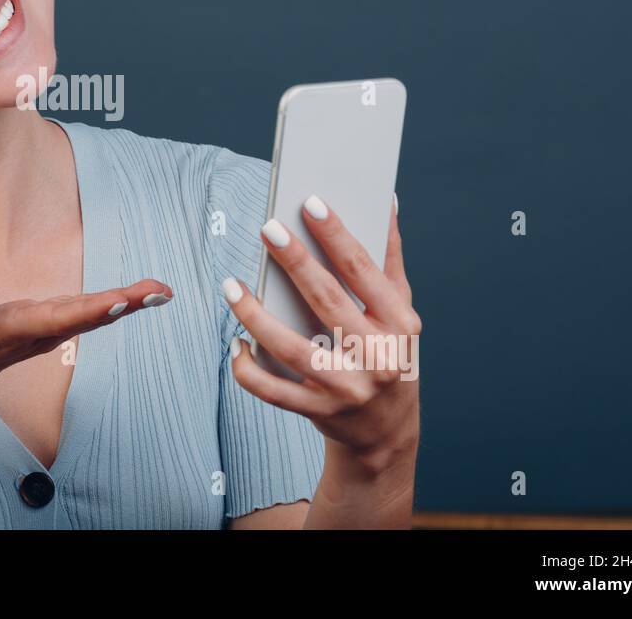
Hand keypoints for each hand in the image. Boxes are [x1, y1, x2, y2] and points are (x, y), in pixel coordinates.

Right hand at [0, 271, 172, 406]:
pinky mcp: (51, 325)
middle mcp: (38, 332)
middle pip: (85, 318)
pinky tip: (140, 296)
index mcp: (13, 329)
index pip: (55, 318)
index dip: (87, 310)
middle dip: (122, 305)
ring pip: (92, 316)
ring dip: (127, 303)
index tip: (119, 301)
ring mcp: (48, 331)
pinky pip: (89, 313)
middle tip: (161, 291)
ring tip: (161, 290)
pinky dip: (116, 303)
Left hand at [224, 194, 419, 473]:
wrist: (386, 430)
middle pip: (327, 300)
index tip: (311, 204)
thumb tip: (385, 201)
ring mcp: (346, 387)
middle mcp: (375, 356)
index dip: (337, 235)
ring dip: (255, 315)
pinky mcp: (317, 411)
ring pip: (291, 348)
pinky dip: (248, 369)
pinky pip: (273, 391)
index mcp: (399, 325)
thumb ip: (390, 259)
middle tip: (269, 228)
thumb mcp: (400, 312)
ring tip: (231, 285)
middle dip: (295, 262)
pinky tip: (234, 342)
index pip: (363, 271)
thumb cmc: (388, 354)